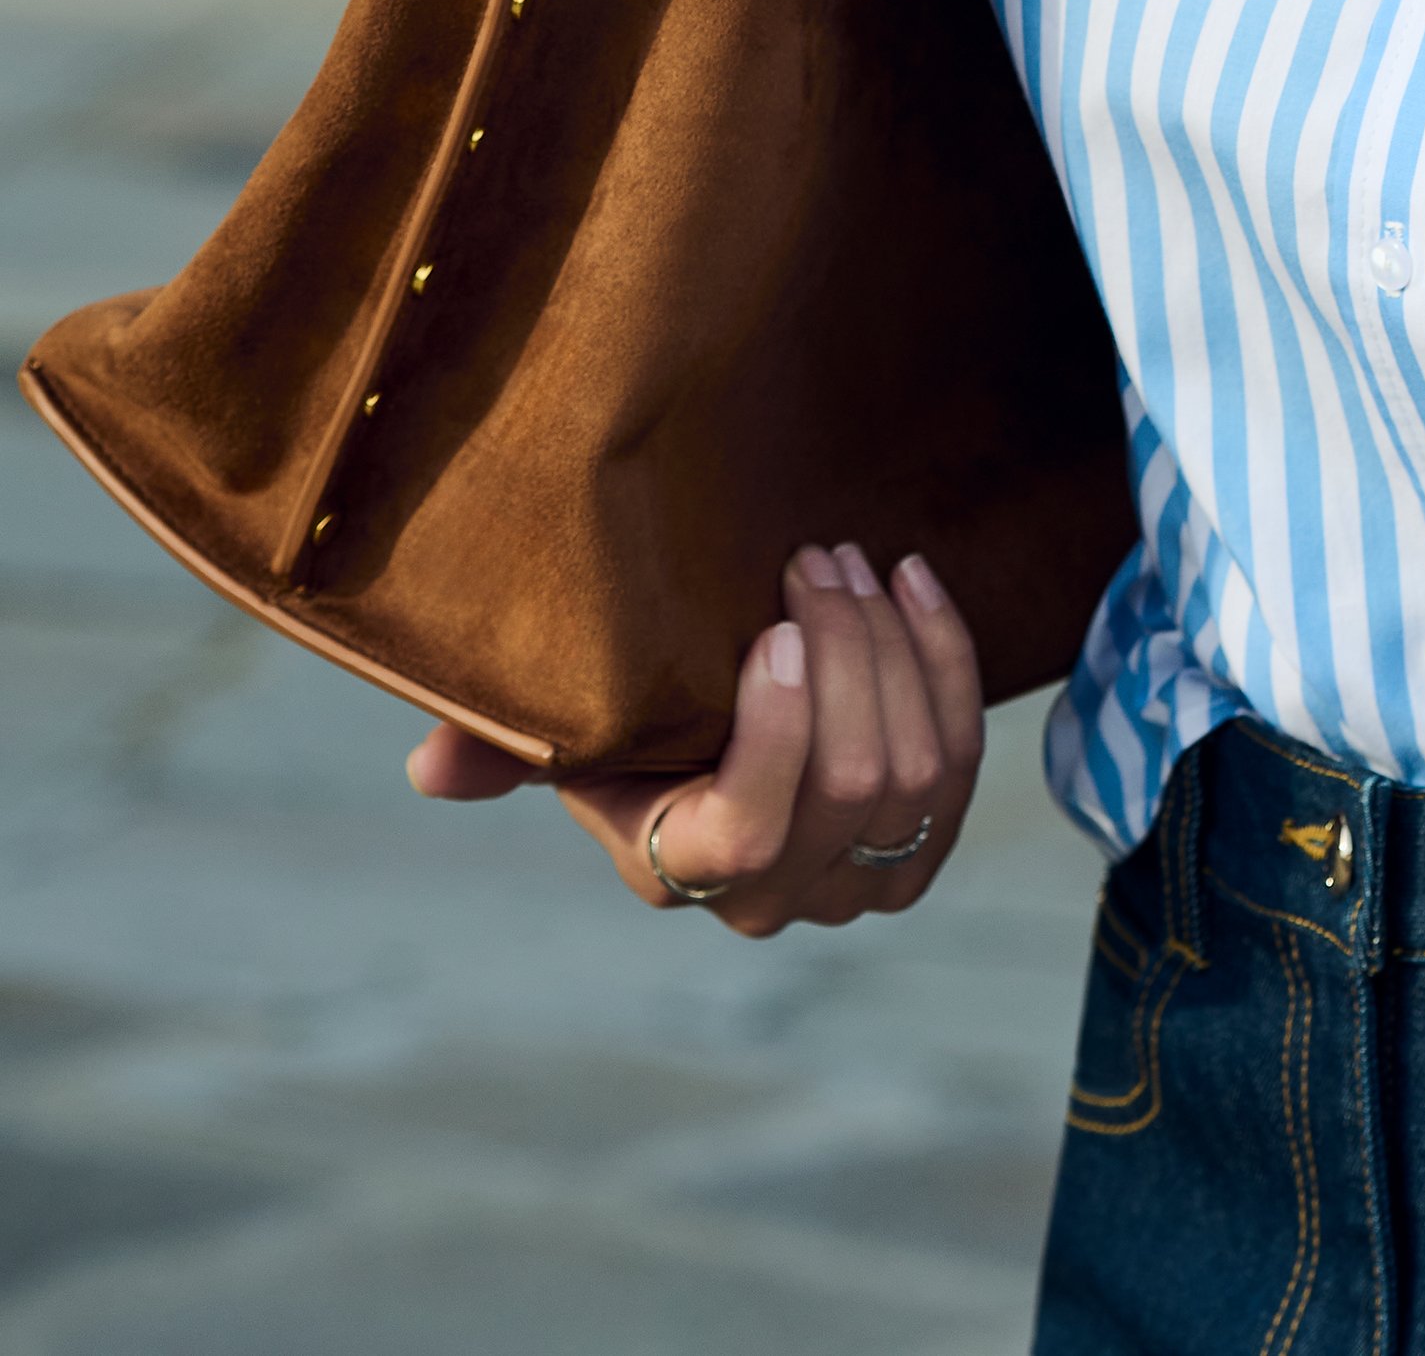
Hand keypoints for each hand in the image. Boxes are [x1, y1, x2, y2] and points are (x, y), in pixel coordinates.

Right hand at [406, 540, 985, 936]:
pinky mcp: (930, 839)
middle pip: (855, 782)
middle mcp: (779, 899)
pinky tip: (915, 582)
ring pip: (918, 767)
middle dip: (847, 654)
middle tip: (818, 556)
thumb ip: (499, 745)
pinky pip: (962, 755)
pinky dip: (947, 659)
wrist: (728, 735)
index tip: (772, 629)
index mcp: (680, 870)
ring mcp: (863, 879)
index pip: (749, 837)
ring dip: (894, 648)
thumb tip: (431, 767)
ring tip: (855, 562)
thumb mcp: (566, 729)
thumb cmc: (635, 724)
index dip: (778, 736)